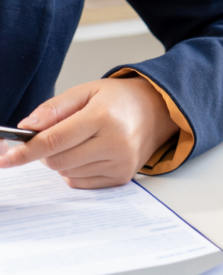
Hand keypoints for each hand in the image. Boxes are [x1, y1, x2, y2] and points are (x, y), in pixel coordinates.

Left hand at [0, 77, 179, 188]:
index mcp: (104, 118)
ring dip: (62, 161)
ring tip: (80, 142)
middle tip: (52, 137)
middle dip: (45, 152)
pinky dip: (74, 171)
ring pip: (67, 173)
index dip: (26, 151)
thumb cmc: (120, 100)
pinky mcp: (122, 177)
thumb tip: (27, 127)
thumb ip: (54, 109)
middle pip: (58, 161)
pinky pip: (81, 183)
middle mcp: (115, 144)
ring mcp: (120, 163)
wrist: (157, 112)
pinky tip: (88, 154)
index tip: (6, 159)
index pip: (54, 140)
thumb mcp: (86, 91)